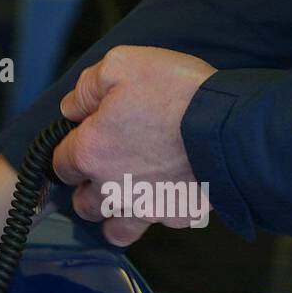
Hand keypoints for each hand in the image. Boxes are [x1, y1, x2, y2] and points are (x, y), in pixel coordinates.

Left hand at [54, 45, 216, 245]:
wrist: (231, 124)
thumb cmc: (178, 93)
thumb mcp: (123, 65)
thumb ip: (88, 87)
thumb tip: (72, 106)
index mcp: (90, 152)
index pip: (60, 163)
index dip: (72, 150)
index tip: (87, 140)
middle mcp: (110, 187)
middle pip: (83, 203)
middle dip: (89, 188)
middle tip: (109, 168)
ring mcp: (142, 205)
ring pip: (113, 227)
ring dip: (115, 214)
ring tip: (128, 194)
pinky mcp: (175, 214)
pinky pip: (158, 225)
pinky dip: (159, 215)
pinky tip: (167, 196)